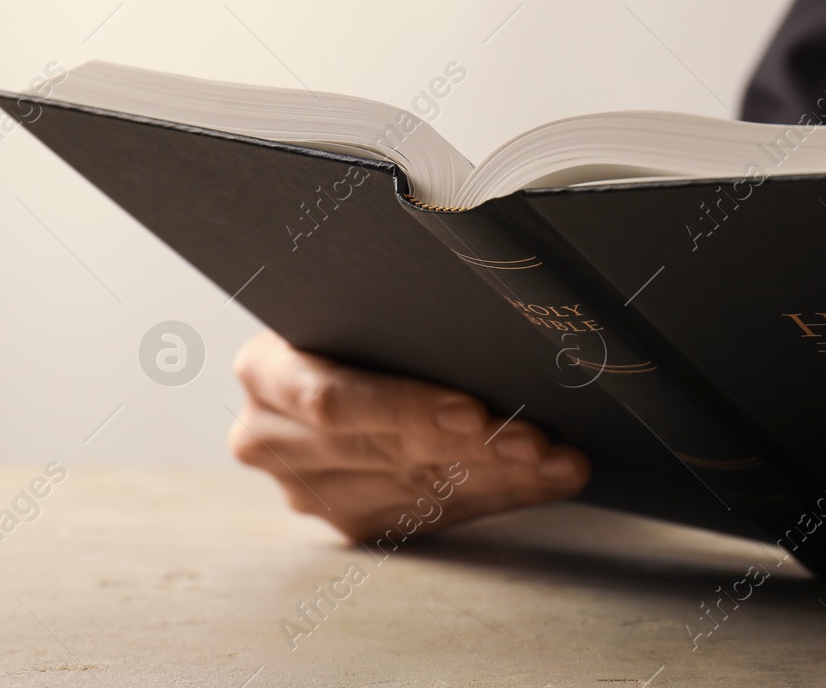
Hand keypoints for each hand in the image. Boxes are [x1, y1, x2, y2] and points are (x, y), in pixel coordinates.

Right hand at [229, 329, 588, 541]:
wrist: (331, 360)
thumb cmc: (360, 321)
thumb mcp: (360, 305)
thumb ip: (398, 317)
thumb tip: (503, 313)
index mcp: (267, 371)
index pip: (332, 400)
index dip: (405, 409)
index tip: (471, 410)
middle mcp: (272, 438)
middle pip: (383, 450)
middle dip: (473, 447)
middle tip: (537, 441)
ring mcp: (308, 489)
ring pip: (417, 488)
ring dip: (500, 477)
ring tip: (558, 462)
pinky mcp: (349, 520)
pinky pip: (432, 514)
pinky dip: (498, 494)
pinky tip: (545, 479)